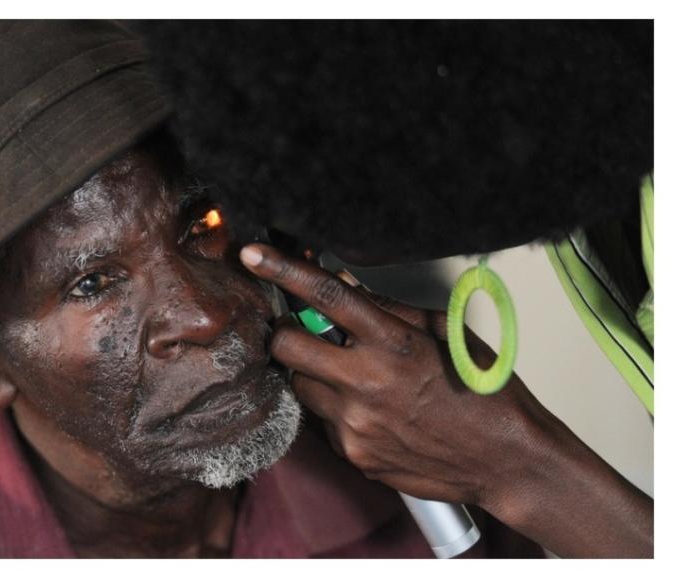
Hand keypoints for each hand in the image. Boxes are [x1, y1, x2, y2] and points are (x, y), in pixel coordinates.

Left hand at [240, 242, 653, 556]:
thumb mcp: (446, 334)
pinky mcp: (353, 455)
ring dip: (312, 375)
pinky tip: (372, 413)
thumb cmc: (483, 391)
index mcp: (394, 343)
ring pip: (300, 386)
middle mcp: (367, 382)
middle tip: (304, 334)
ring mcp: (355, 424)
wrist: (507, 461)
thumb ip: (390, 309)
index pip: (326, 295)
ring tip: (353, 379)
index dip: (283, 270)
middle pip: (287, 346)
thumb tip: (343, 286)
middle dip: (287, 334)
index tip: (252, 254)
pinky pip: (322, 423)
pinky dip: (336, 411)